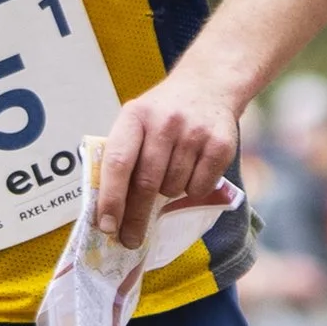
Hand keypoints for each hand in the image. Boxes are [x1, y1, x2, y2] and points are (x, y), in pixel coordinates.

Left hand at [94, 71, 239, 247]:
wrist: (208, 85)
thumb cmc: (162, 114)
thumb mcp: (135, 121)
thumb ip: (121, 155)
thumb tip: (106, 210)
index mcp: (134, 116)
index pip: (117, 162)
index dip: (110, 197)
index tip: (106, 225)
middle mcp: (165, 122)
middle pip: (145, 183)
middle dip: (135, 218)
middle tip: (129, 240)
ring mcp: (194, 133)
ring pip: (173, 188)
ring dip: (166, 195)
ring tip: (168, 175)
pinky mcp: (220, 145)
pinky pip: (199, 188)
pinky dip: (191, 190)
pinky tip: (191, 171)